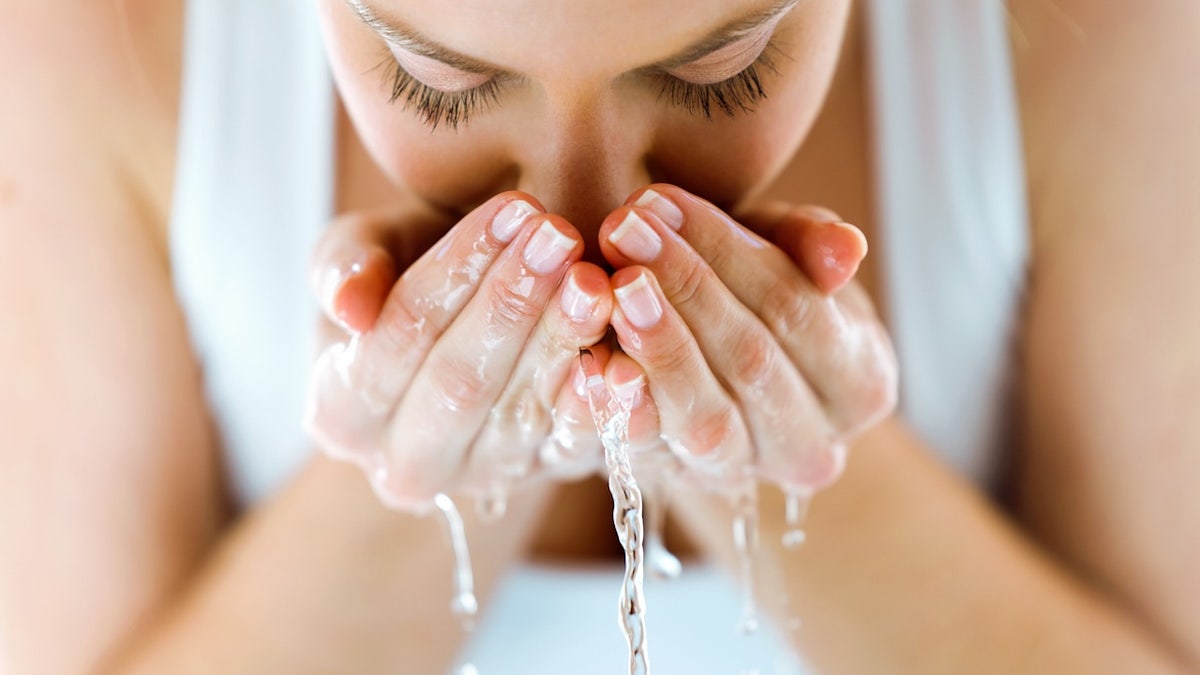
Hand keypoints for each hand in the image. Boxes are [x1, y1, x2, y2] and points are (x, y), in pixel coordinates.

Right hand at [304, 193, 613, 511]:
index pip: (399, 336)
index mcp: (341, 413)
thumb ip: (344, 265)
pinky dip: (604, 404)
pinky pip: (578, 446)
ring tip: (595, 277)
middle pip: (460, 382)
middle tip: (559, 236)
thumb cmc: (409, 273)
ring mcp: (481, 478)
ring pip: (522, 413)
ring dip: (563, 341)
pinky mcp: (547, 475)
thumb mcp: (365, 251)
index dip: (454, 271)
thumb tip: (350, 308)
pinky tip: (625, 356)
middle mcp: (406, 464)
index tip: (508, 209)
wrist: (471, 323)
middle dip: (511, 303)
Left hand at [595, 185, 897, 493]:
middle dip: (684, 287)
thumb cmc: (755, 292)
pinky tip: (590, 361)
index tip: (661, 200)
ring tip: (613, 285)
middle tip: (623, 229)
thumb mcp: (786, 253)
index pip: (798, 310)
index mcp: (860, 384)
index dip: (728, 252)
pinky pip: (649, 454)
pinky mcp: (677, 483)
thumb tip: (846, 249)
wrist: (711, 367)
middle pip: (751, 362)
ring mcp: (742, 474)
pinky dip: (620, 408)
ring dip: (657, 347)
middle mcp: (812, 447)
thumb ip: (811, 243)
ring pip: (706, 419)